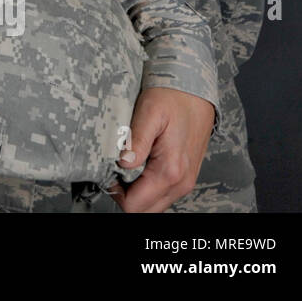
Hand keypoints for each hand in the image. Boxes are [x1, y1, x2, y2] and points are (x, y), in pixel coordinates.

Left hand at [107, 86, 213, 211]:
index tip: (106, 173)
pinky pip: (162, 193)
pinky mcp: (185, 175)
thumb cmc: (172, 98)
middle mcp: (181, 182)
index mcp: (170, 171)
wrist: (195, 91)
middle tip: (112, 171)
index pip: (135, 205)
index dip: (115, 193)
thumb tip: (123, 163)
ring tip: (124, 167)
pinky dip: (146, 187)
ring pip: (153, 204)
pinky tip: (137, 167)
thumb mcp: (149, 113)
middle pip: (144, 209)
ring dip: (135, 192)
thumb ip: (136, 141)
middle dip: (124, 196)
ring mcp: (185, 181)